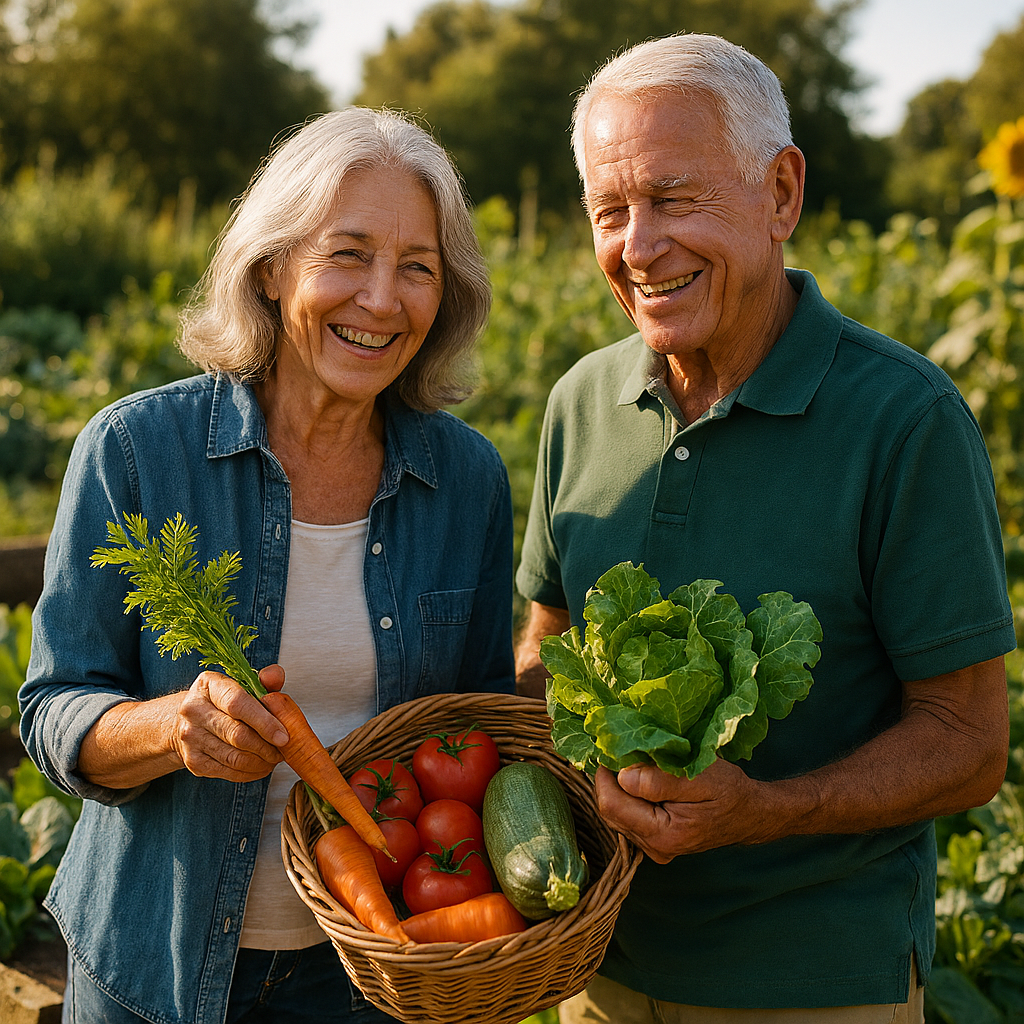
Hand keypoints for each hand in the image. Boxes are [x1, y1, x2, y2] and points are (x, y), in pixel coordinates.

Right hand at [171, 666, 288, 782]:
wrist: (189, 721)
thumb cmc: (224, 701)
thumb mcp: (243, 684)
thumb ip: (264, 681)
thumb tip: (276, 676)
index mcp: (208, 685)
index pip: (238, 704)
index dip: (264, 722)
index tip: (284, 736)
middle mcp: (194, 710)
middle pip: (237, 734)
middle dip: (266, 746)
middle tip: (283, 750)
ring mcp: (190, 738)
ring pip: (234, 757)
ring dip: (261, 762)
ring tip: (275, 758)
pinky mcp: (193, 761)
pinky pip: (228, 772)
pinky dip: (250, 773)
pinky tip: (261, 767)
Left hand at [594, 759, 773, 862]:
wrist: (749, 813)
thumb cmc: (729, 791)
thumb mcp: (699, 778)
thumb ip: (660, 780)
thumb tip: (622, 776)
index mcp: (663, 835)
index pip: (611, 805)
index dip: (604, 775)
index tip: (612, 747)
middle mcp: (654, 847)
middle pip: (610, 809)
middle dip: (611, 778)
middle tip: (625, 750)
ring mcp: (653, 846)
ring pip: (617, 811)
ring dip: (621, 785)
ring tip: (639, 763)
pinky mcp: (654, 839)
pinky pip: (628, 814)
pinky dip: (630, 794)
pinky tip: (644, 779)